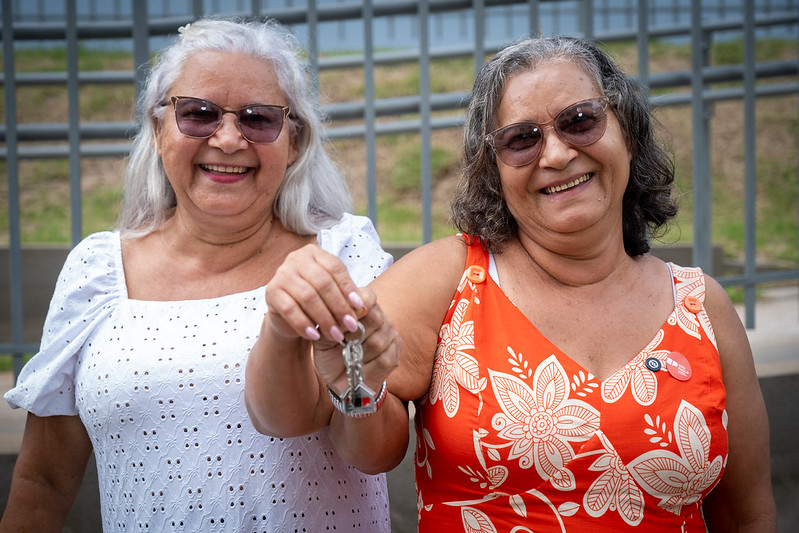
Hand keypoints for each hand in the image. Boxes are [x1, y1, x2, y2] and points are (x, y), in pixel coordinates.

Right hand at [264, 244, 400, 390]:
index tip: (360, 307)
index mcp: (314, 253)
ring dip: (324, 319)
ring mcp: (281, 274)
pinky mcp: (271, 292)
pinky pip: (290, 309)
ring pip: (307, 296)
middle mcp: (296, 259)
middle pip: (322, 282)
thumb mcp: (332, 294)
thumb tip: (362, 308)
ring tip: (336, 335)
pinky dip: (304, 324)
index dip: (348, 288)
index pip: (335, 267)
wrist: (288, 316)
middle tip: (351, 326)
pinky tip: (315, 336)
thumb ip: (346, 296)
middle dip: (339, 306)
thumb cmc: (316, 301)